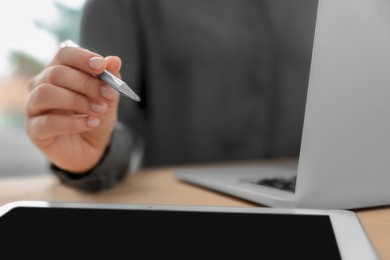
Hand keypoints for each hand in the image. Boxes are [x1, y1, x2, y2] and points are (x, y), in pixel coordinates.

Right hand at [25, 45, 121, 172]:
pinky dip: (73, 122)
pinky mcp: (34, 130)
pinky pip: (48, 122)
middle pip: (56, 73)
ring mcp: (34, 107)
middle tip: (108, 94)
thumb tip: (114, 60)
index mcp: (58, 71)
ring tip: (99, 109)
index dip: (81, 57)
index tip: (101, 66)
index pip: (63, 54)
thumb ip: (110, 81)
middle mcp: (41, 85)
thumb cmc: (95, 117)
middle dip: (86, 83)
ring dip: (77, 100)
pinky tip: (91, 123)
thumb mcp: (108, 99)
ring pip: (46, 93)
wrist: (91, 148)